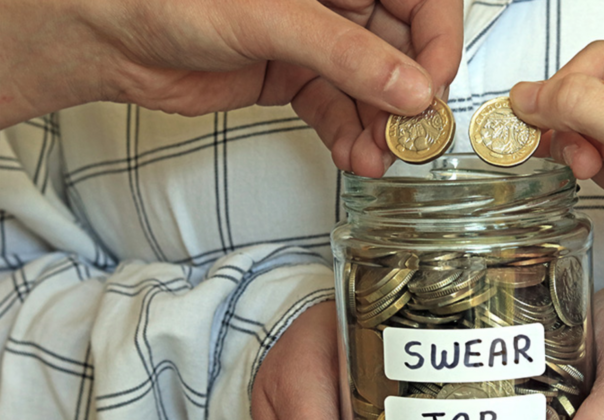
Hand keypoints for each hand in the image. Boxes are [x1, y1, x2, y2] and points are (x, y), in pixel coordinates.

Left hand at [0, 0, 462, 175]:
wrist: (107, 33)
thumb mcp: (274, 19)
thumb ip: (348, 56)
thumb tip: (414, 90)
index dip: (437, 41)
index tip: (434, 87)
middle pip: (401, 47)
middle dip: (409, 95)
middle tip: (413, 136)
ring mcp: (316, 38)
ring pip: (371, 85)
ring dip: (381, 125)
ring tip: (383, 157)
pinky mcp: (293, 75)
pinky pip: (336, 107)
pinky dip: (349, 135)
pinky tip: (357, 157)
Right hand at [509, 41, 603, 358]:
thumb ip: (594, 108)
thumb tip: (530, 95)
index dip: (567, 83)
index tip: (533, 113)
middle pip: (597, 92)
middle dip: (569, 115)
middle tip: (554, 144)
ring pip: (594, 129)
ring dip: (574, 141)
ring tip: (580, 166)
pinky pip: (600, 163)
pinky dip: (580, 164)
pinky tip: (577, 172)